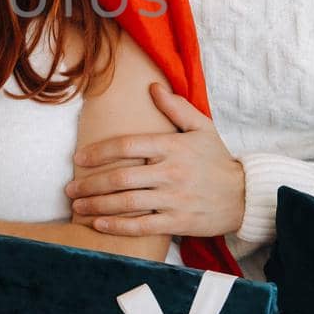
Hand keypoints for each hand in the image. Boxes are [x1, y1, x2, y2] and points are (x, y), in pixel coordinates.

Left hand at [65, 82, 245, 237]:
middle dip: (90, 184)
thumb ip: (176, 108)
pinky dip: (118, 226)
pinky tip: (98, 224)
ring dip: (97, 206)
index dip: (98, 152)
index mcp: (172, 147)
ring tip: (77, 206)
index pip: (127, 146)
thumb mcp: (202, 127)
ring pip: (127, 203)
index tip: (78, 159)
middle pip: (121, 178)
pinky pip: (142, 226)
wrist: (243, 195)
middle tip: (69, 188)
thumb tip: (152, 87)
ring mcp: (174, 199)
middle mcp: (170, 173)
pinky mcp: (178, 222)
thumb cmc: (217, 159)